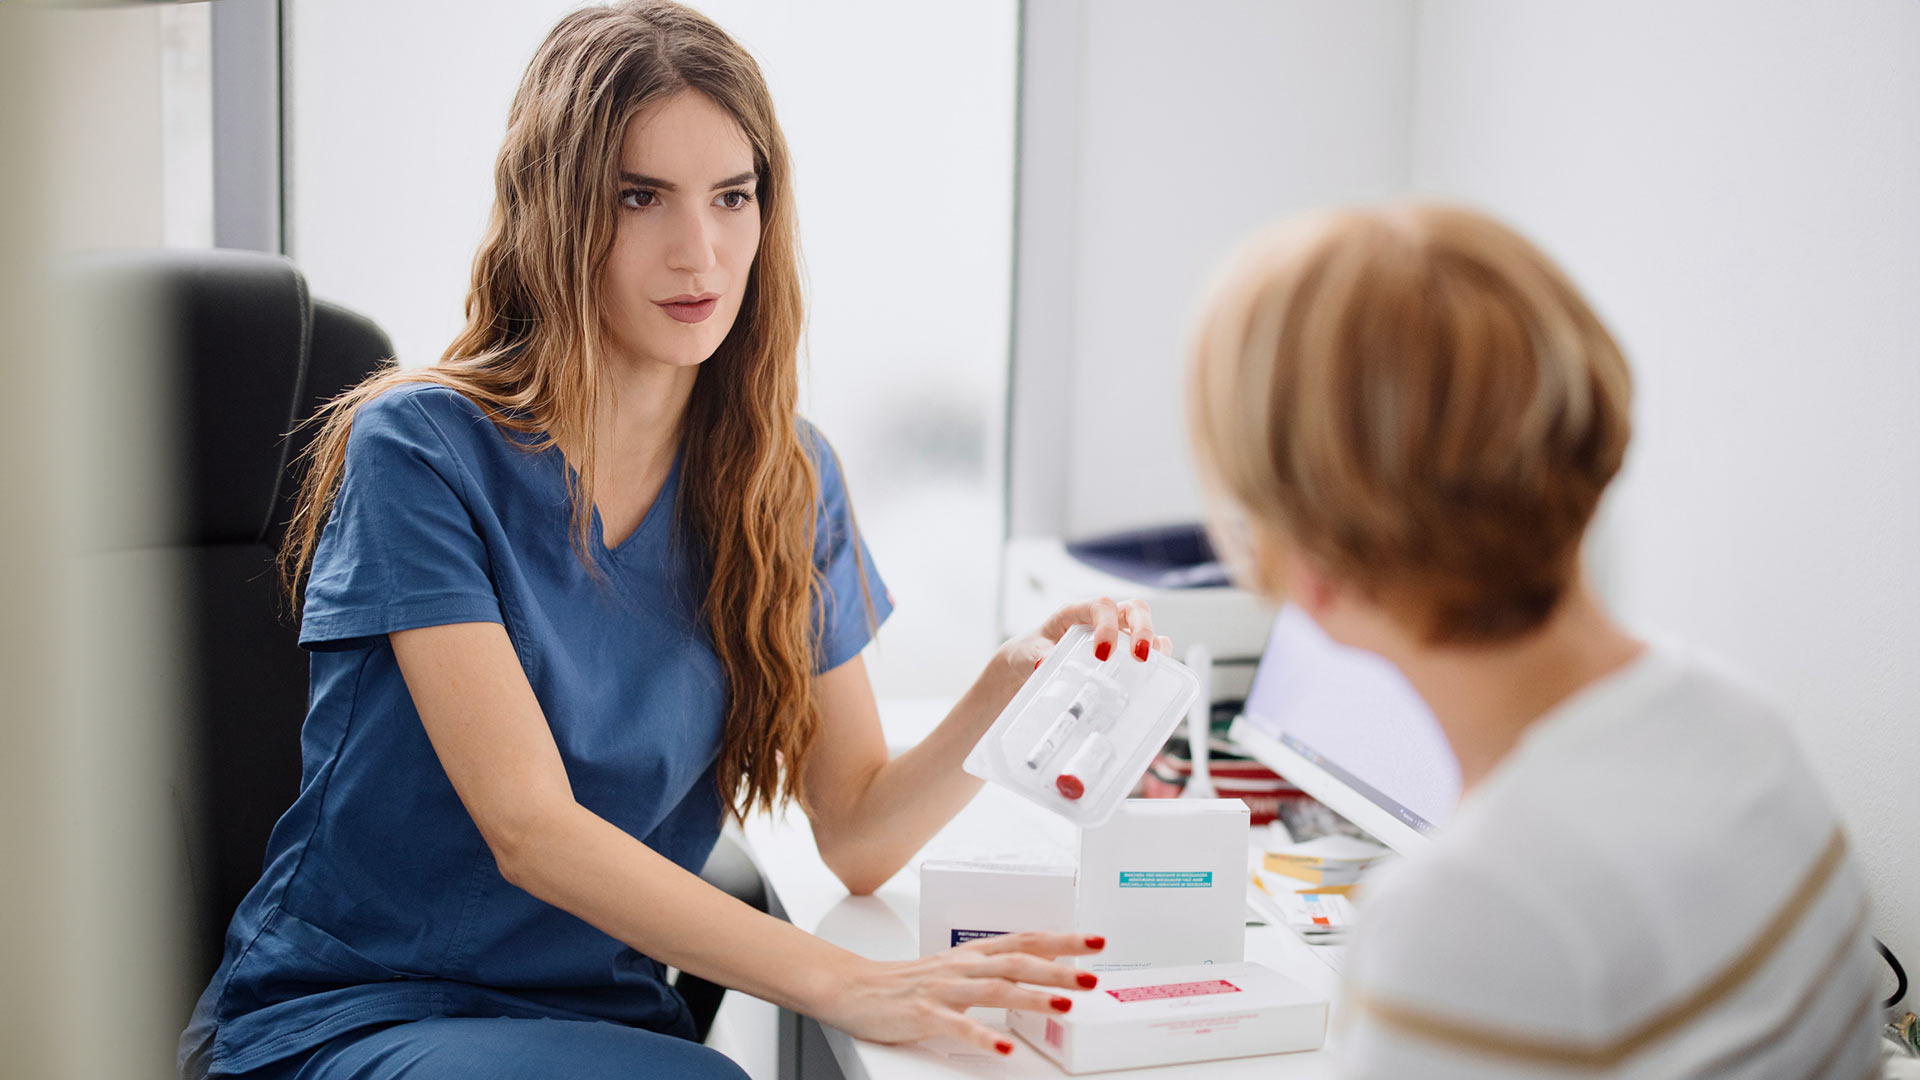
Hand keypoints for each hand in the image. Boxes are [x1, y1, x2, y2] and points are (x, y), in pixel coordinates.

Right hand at [819, 931, 1107, 1054]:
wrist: (856, 989)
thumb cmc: (908, 982)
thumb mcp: (958, 968)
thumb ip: (996, 967)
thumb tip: (1041, 967)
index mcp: (974, 954)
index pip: (1026, 940)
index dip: (1063, 939)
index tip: (1097, 941)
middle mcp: (964, 966)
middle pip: (1019, 961)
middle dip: (1060, 969)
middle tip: (1093, 977)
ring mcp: (945, 988)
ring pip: (996, 988)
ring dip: (1032, 998)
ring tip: (1064, 1007)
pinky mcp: (925, 1013)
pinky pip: (958, 1025)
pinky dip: (983, 1036)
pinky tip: (1004, 1050)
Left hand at [996, 596, 1171, 685]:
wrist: (1027, 663)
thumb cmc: (1029, 651)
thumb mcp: (1028, 652)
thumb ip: (1038, 655)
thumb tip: (1044, 663)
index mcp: (1076, 612)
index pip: (1101, 606)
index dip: (1108, 626)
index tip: (1103, 654)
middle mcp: (1100, 618)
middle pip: (1133, 609)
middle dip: (1142, 629)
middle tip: (1140, 655)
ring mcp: (1114, 633)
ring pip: (1143, 625)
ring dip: (1154, 642)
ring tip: (1154, 664)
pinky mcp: (1121, 652)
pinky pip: (1146, 648)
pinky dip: (1156, 658)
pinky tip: (1154, 674)